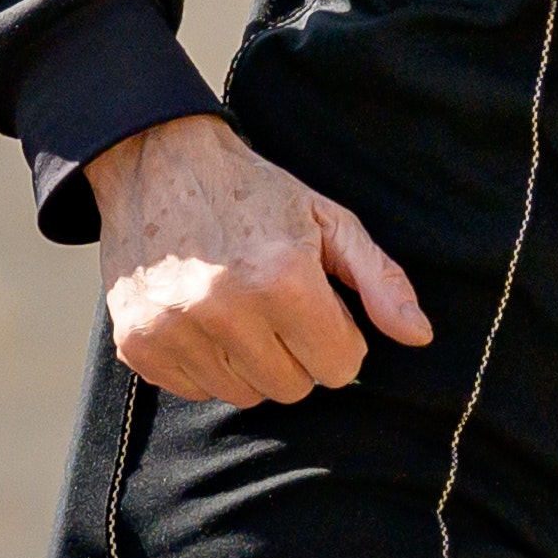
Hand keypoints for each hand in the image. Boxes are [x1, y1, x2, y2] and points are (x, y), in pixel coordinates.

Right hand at [85, 114, 432, 404]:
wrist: (159, 163)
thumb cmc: (257, 194)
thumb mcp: (329, 221)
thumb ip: (380, 280)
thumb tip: (419, 335)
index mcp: (283, 278)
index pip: (339, 366)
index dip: (338, 337)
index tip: (319, 306)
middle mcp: (224, 310)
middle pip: (292, 387)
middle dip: (297, 352)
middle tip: (278, 306)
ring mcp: (175, 330)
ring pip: (244, 394)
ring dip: (252, 363)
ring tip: (240, 310)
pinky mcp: (138, 345)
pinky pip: (195, 390)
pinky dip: (207, 364)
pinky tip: (203, 318)